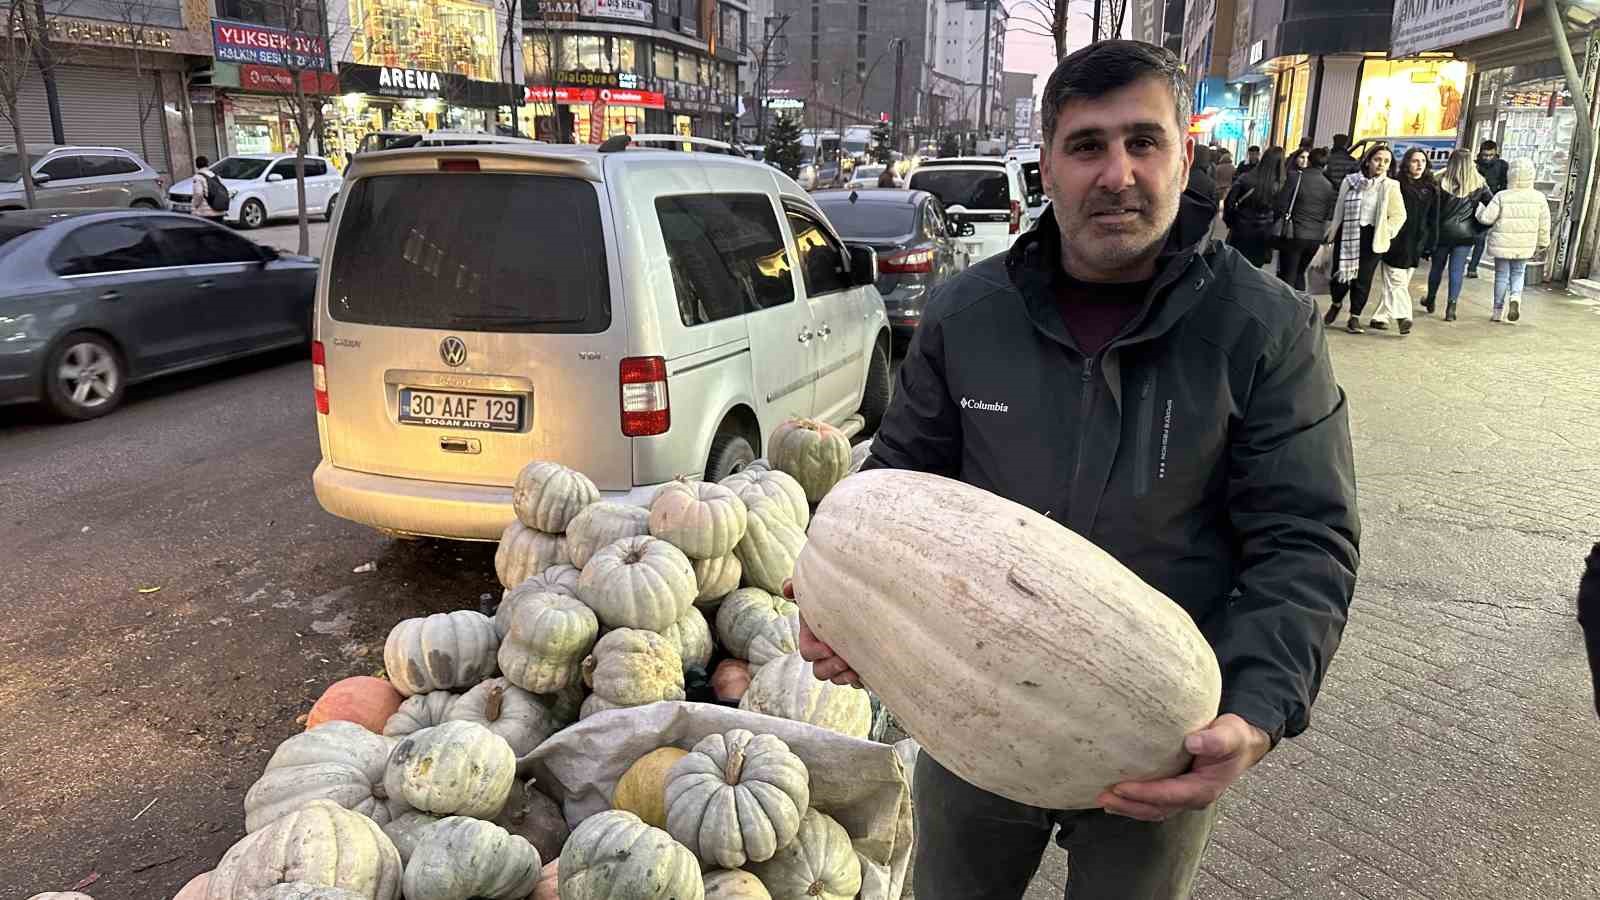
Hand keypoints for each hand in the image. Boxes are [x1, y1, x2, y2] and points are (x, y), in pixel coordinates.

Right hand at [783, 579, 861, 687]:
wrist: (855, 602)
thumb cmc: (830, 596)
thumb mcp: (813, 592)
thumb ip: (798, 588)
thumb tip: (786, 589)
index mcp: (812, 637)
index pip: (807, 652)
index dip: (815, 652)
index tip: (829, 647)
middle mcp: (824, 653)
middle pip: (820, 671)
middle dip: (831, 669)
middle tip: (844, 661)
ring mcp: (839, 661)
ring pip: (836, 679)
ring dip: (843, 678)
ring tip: (855, 671)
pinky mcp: (855, 665)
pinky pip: (855, 681)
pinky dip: (859, 680)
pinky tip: (866, 675)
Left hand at [1095, 714, 1270, 821]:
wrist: (1241, 745)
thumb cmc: (1234, 737)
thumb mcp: (1231, 734)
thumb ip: (1216, 740)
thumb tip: (1192, 742)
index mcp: (1203, 788)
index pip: (1168, 795)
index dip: (1144, 793)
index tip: (1120, 787)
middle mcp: (1192, 797)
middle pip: (1156, 808)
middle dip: (1129, 806)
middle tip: (1102, 797)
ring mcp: (1184, 796)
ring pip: (1152, 809)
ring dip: (1128, 807)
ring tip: (1102, 800)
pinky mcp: (1176, 790)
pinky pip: (1153, 801)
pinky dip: (1134, 801)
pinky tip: (1116, 795)